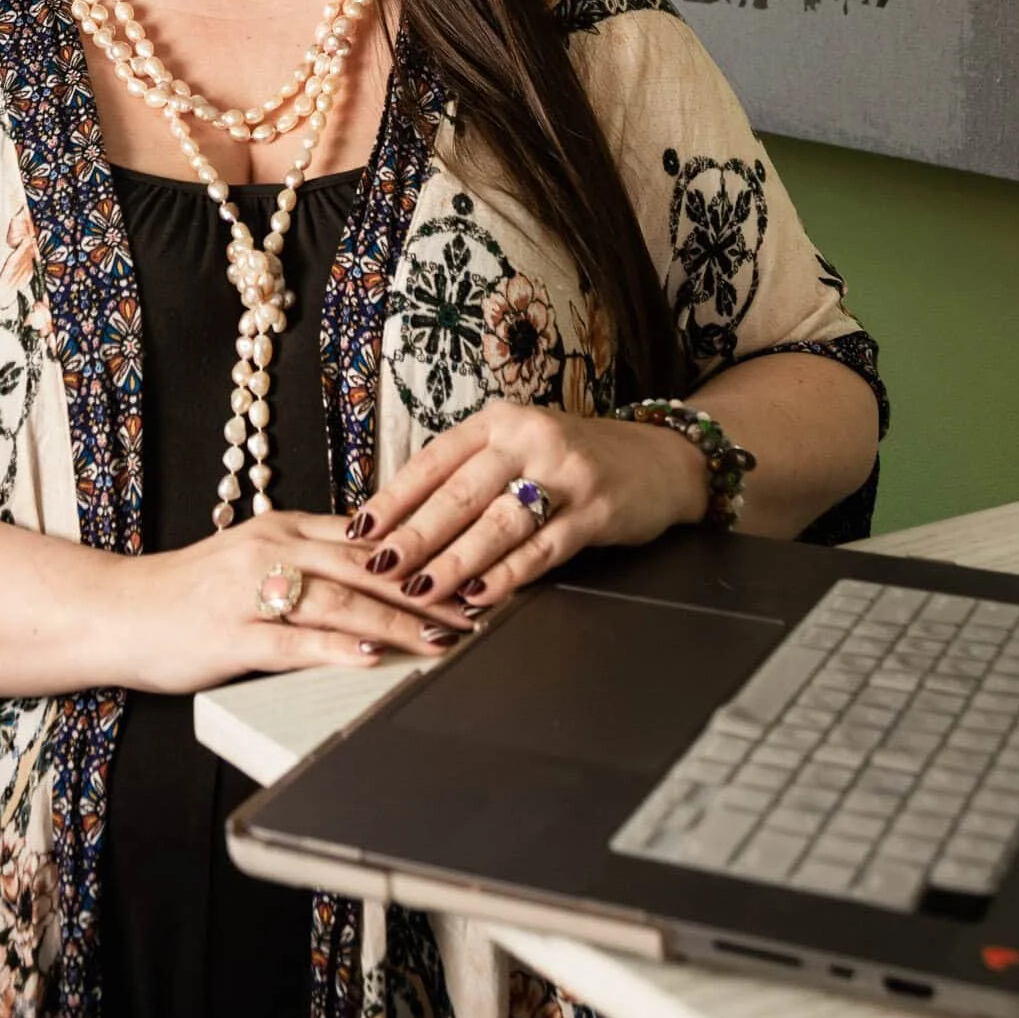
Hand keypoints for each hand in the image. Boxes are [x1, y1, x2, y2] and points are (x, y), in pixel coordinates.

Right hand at [115, 510, 475, 693]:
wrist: (116, 611)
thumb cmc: (187, 592)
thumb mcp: (250, 557)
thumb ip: (307, 557)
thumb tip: (374, 563)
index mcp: (281, 528)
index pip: (366, 536)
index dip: (422, 552)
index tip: (468, 568)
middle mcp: (271, 549)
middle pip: (366, 567)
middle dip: (428, 589)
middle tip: (478, 608)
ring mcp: (250, 591)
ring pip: (340, 602)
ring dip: (400, 621)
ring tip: (445, 638)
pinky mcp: (231, 634)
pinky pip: (294, 640)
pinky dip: (338, 647)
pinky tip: (374, 655)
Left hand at [345, 402, 709, 615]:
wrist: (659, 457)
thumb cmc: (572, 460)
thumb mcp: (518, 449)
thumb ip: (468, 477)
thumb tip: (397, 523)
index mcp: (498, 422)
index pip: (434, 460)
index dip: (394, 497)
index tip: (359, 529)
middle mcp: (528, 438)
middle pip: (459, 493)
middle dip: (414, 535)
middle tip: (378, 567)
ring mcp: (565, 473)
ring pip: (497, 522)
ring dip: (454, 560)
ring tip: (420, 588)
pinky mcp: (596, 509)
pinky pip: (542, 548)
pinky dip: (507, 575)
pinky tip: (479, 595)